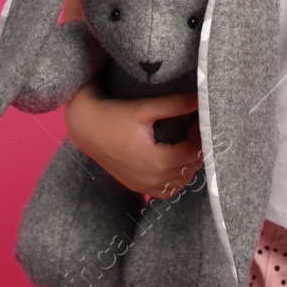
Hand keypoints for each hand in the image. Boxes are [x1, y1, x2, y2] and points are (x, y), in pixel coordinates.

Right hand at [64, 83, 204, 199]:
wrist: (86, 128)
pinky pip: (168, 189)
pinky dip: (176, 176)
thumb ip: (175, 105)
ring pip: (182, 180)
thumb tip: (200, 98)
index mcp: (157, 161)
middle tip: (191, 126)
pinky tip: (173, 158)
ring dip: (188, 162)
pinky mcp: (138, 187)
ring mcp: (145, 186)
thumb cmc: (114, 115)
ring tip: (183, 140)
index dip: (200, 134)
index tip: (196, 118)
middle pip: (191, 167)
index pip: (195, 152)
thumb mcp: (145, 108)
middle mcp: (153, 180)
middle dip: (196, 146)